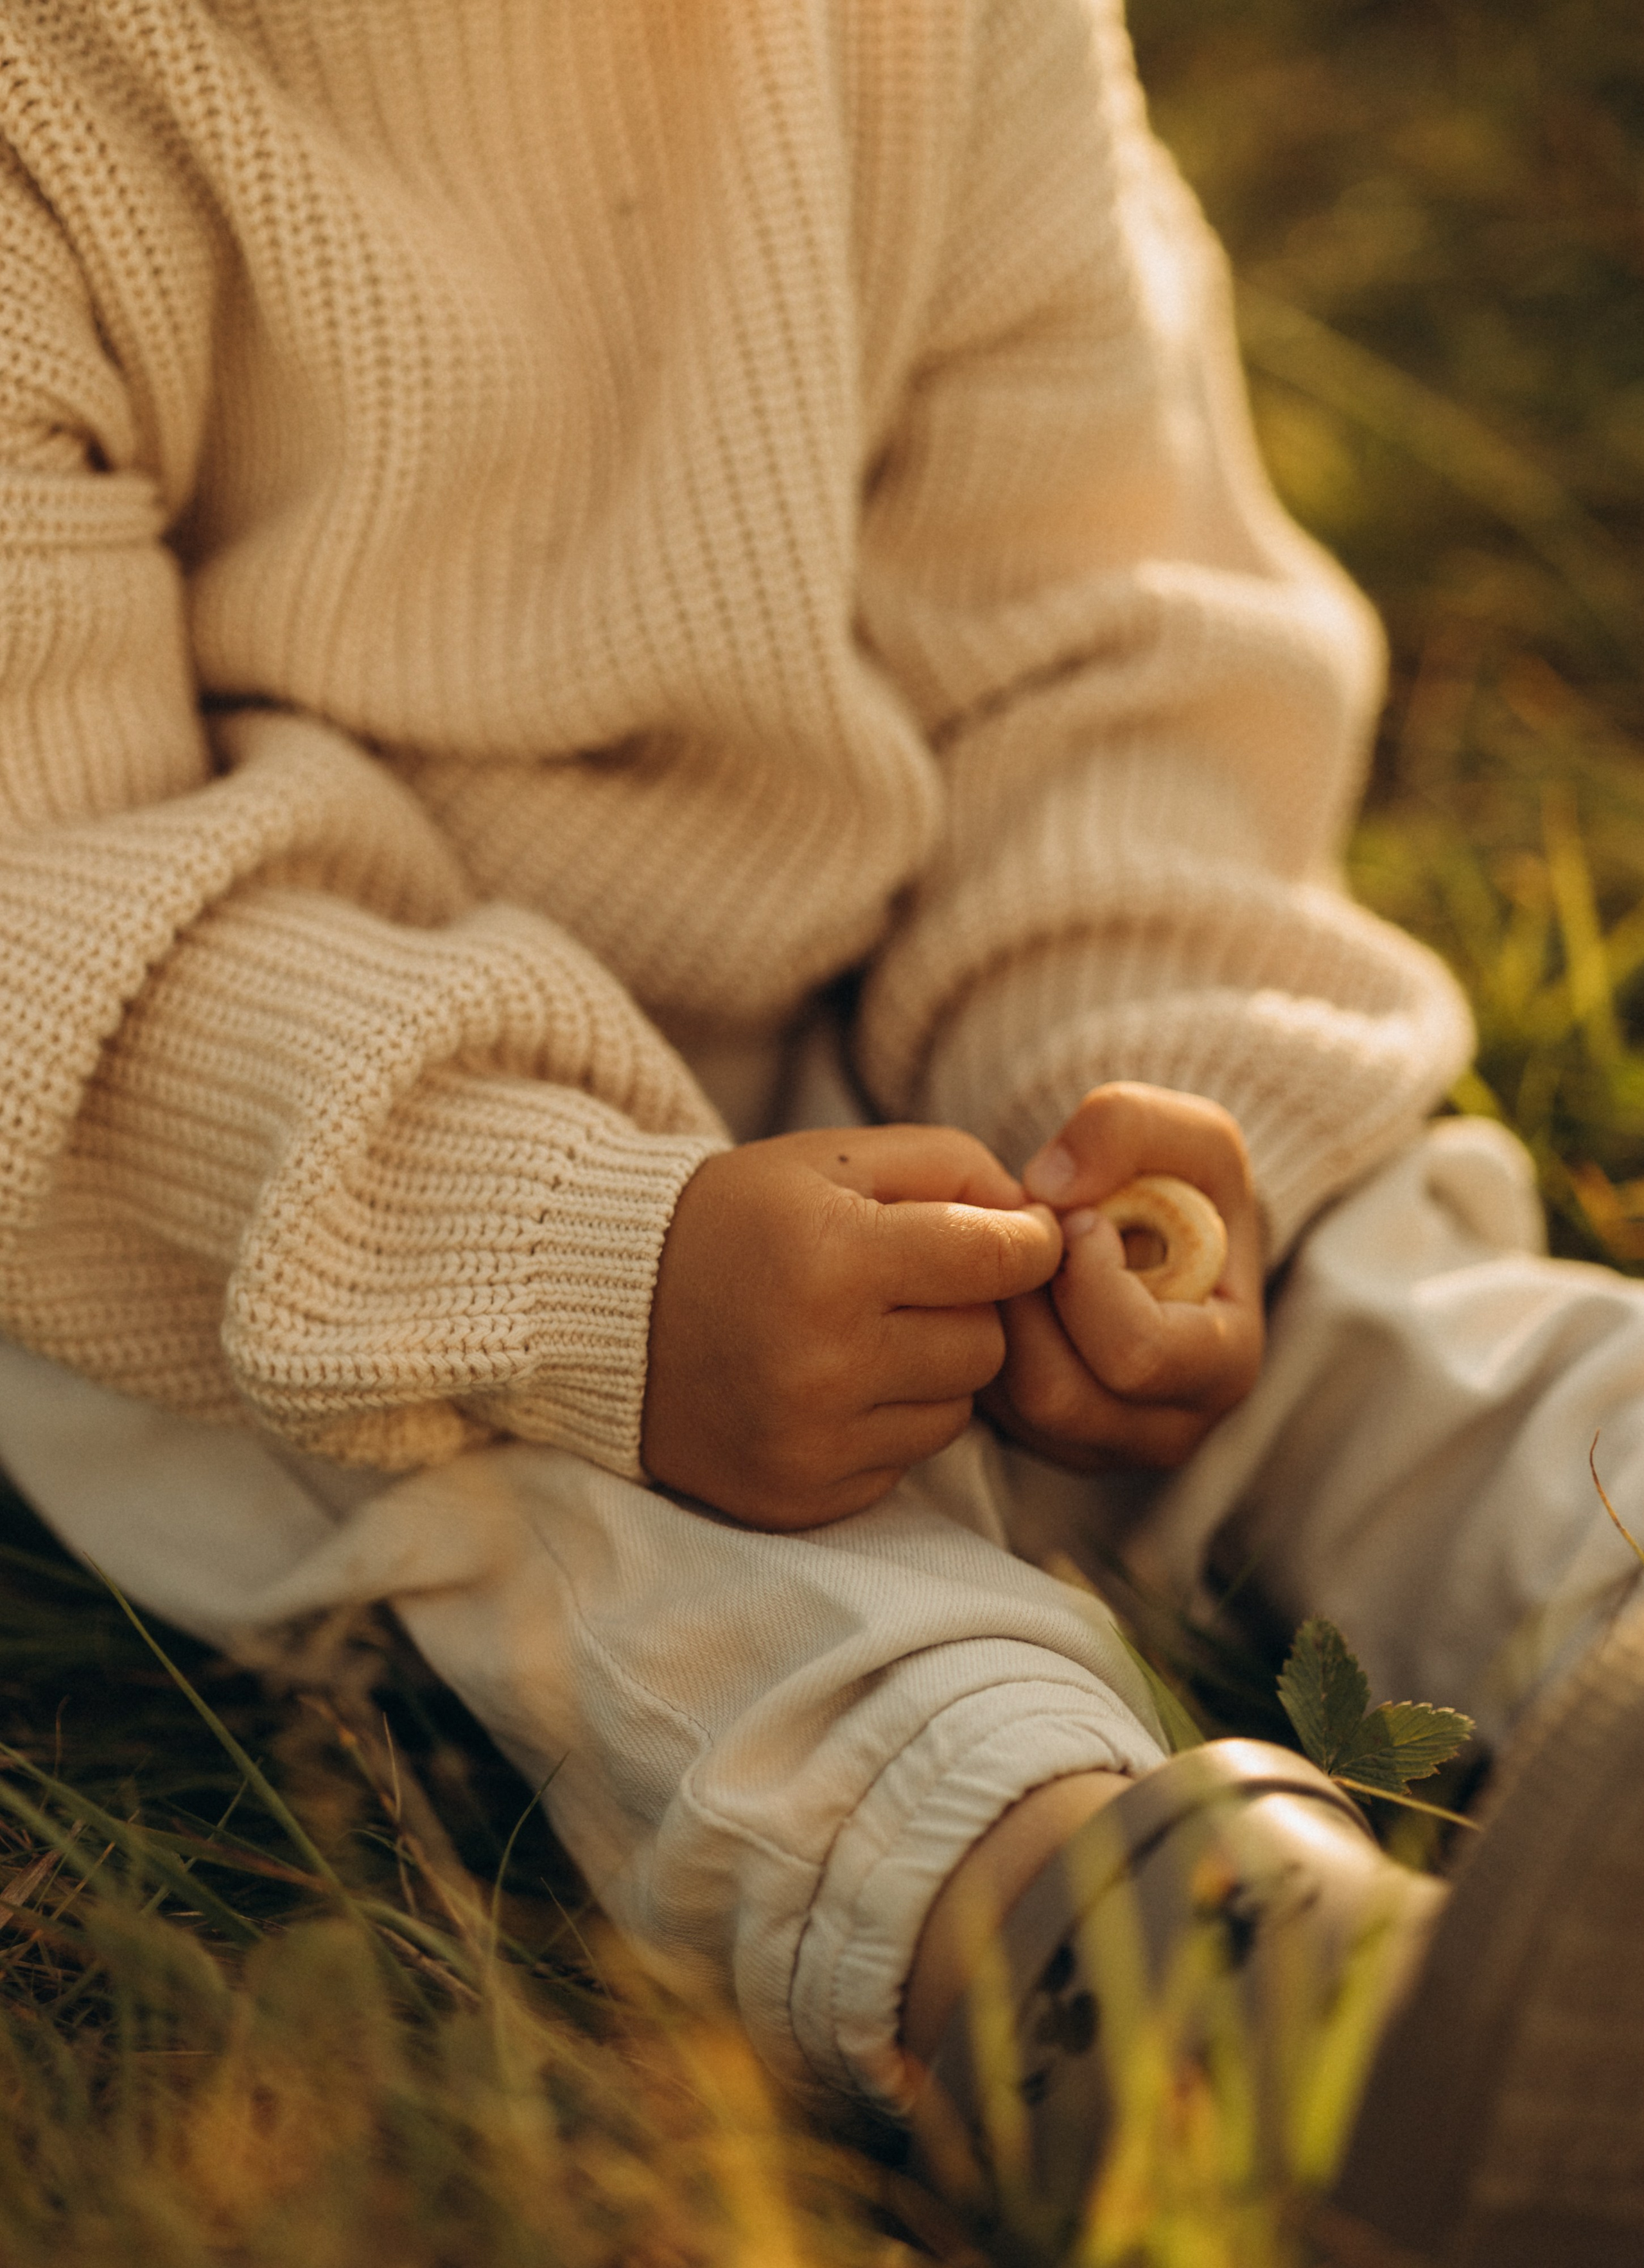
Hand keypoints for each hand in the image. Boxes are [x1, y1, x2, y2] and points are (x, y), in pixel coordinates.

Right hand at [643, 1125, 1061, 1529]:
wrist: (605, 1312)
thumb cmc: (737, 1220)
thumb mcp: (831, 1159)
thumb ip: (952, 1167)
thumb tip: (1044, 1227)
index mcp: (832, 1257)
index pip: (1001, 1262)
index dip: (1025, 1244)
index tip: (1013, 1237)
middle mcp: (822, 1359)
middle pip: (987, 1344)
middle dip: (965, 1309)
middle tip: (904, 1284)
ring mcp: (809, 1440)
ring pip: (956, 1412)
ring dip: (930, 1372)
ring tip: (860, 1334)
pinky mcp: (800, 1497)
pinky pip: (905, 1464)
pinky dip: (885, 1424)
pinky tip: (828, 1386)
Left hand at [980, 1083, 1262, 1471]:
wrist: (1166, 1238)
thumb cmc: (1184, 1189)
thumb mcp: (1187, 1133)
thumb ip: (1128, 1127)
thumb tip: (1048, 1188)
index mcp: (1224, 1366)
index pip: (1136, 1354)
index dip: (1090, 1276)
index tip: (1084, 1221)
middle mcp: (1167, 1428)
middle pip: (1057, 1392)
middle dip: (1028, 1298)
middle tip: (1034, 1239)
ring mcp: (1101, 1445)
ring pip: (1010, 1404)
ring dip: (999, 1316)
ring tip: (1019, 1260)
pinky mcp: (1045, 1443)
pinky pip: (987, 1407)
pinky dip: (981, 1341)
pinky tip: (1009, 1291)